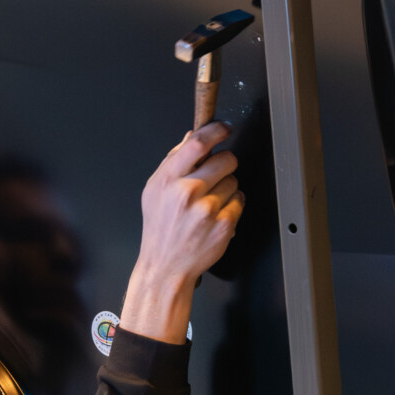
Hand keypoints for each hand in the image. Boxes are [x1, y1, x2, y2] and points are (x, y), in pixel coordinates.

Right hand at [121, 122, 243, 343]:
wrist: (166, 266)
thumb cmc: (160, 228)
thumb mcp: (154, 191)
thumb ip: (173, 161)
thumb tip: (191, 137)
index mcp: (167, 180)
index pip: (197, 143)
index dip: (215, 130)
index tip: (224, 128)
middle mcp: (186, 193)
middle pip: (225, 159)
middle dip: (226, 163)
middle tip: (216, 175)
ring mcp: (207, 210)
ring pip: (234, 181)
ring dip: (227, 188)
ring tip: (210, 203)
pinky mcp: (223, 225)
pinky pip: (240, 200)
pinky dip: (233, 205)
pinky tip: (217, 215)